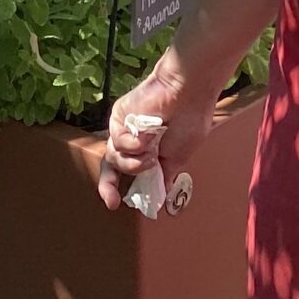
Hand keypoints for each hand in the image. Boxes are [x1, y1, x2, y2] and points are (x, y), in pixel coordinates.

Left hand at [96, 63, 212, 215]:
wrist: (186, 93)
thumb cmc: (189, 121)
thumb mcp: (178, 158)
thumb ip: (164, 176)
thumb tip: (161, 196)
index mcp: (150, 150)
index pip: (129, 171)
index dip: (121, 188)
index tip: (118, 204)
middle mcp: (135, 141)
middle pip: (112, 166)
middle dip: (108, 185)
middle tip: (112, 200)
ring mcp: (125, 129)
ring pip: (115, 158)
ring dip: (133, 163)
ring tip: (151, 153)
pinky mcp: (118, 117)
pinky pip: (118, 142)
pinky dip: (133, 144)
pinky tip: (148, 135)